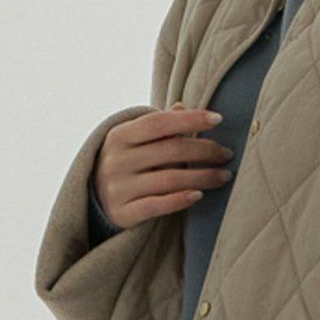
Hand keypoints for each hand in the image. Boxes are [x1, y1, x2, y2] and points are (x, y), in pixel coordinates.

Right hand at [93, 102, 233, 225]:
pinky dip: (180, 199)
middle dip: (205, 151)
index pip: (159, 123)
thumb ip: (158, 125)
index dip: (190, 119)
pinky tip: (199, 195)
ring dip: (203, 177)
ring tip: (224, 176)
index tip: (218, 119)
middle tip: (227, 154)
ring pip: (170, 179)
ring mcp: (118, 188)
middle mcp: (117, 160)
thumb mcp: (134, 141)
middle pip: (170, 151)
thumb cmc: (125, 164)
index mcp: (120, 136)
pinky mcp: (123, 213)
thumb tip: (182, 106)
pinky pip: (157, 206)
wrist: (92, 200)